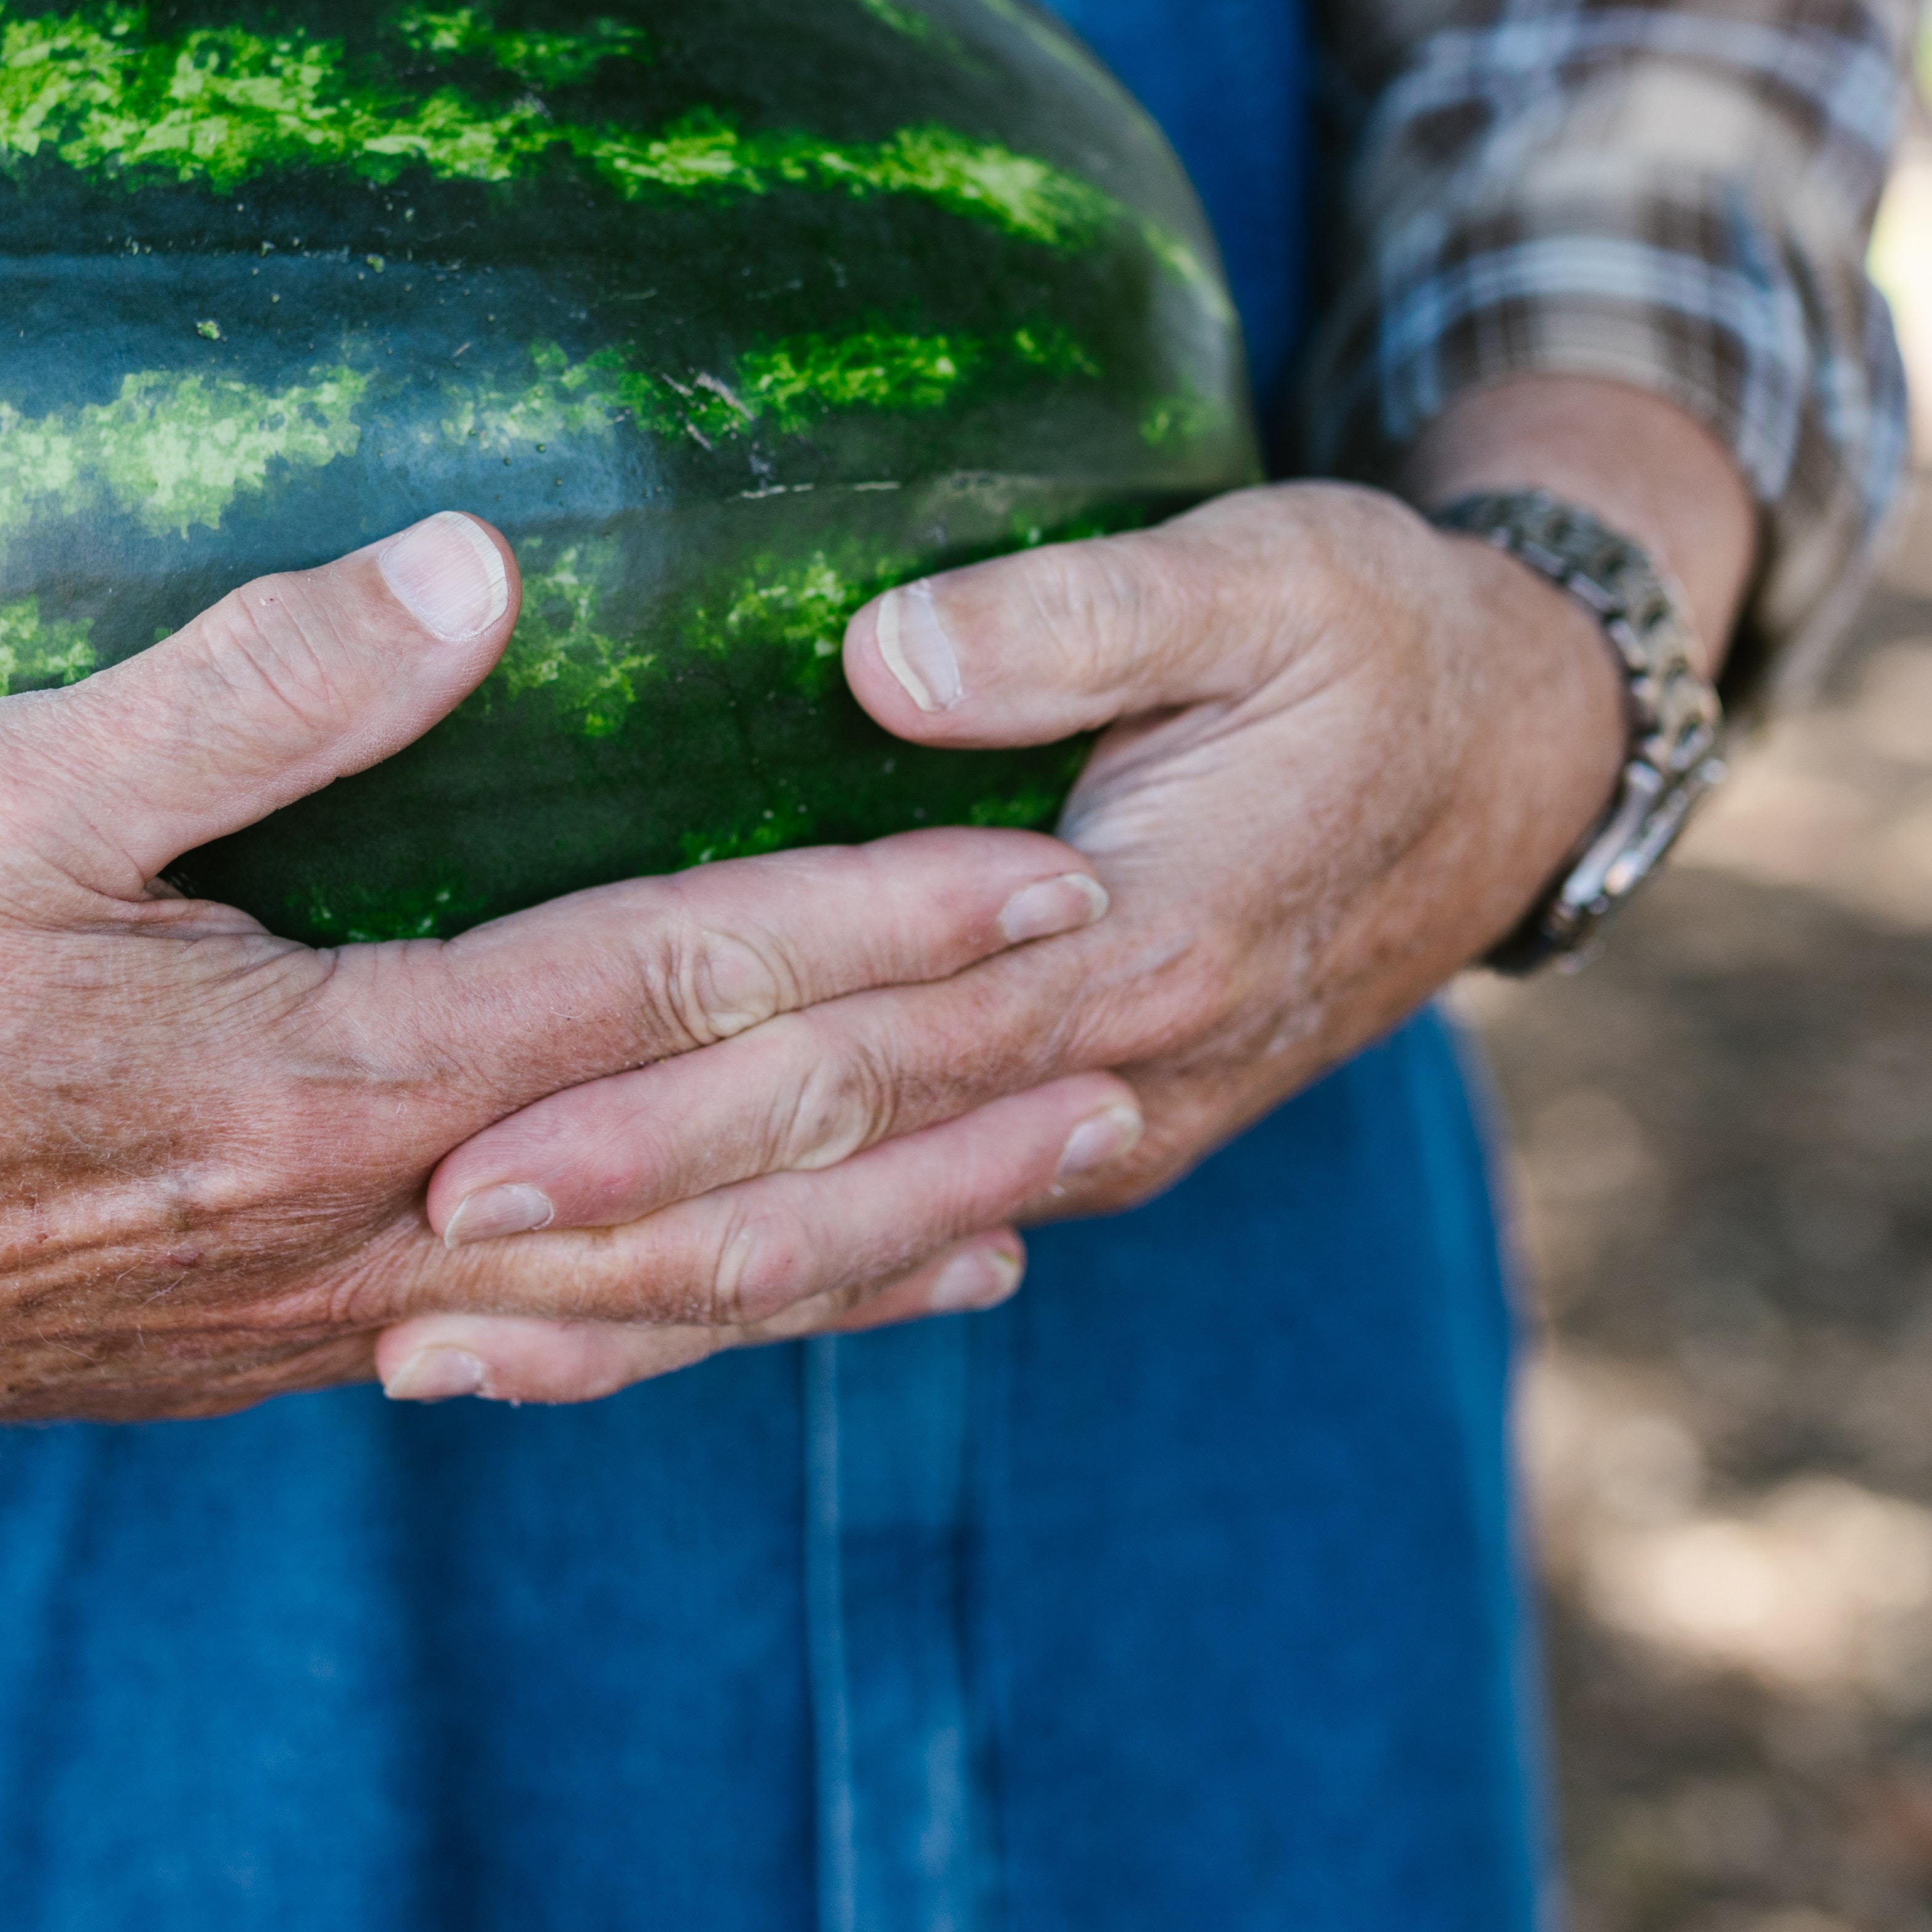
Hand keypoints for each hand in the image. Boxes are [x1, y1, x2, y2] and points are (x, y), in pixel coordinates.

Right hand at [0, 513, 1138, 1427]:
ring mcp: (330, 1312)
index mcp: (326, 1072)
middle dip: (944, 1095)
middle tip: (1143, 1030)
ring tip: (1050, 1192)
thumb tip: (479, 566)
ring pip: (666, 1298)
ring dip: (869, 1240)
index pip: (670, 996)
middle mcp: (367, 1222)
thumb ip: (247, 689)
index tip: (1047, 874)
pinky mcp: (277, 1348)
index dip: (872, 934)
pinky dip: (704, 1324)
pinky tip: (785, 1298)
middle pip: (719, 1169)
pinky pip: (554, 1350)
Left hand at [379, 382, 1754, 1397]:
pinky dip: (760, 1305)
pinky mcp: (1083, 1143)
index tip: (481, 1134)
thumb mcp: (1265, 572)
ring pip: (851, 1259)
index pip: (859, 1049)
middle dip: (615, 1238)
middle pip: (828, 1184)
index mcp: (1136, 942)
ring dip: (655, 1316)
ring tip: (452, 1359)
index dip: (666, 1102)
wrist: (1523, 762)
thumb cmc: (1374, 637)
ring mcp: (1102, 1138)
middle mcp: (1112, 1082)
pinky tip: (619, 1340)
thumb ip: (1077, 618)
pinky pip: (897, 1248)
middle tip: (407, 1273)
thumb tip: (880, 656)